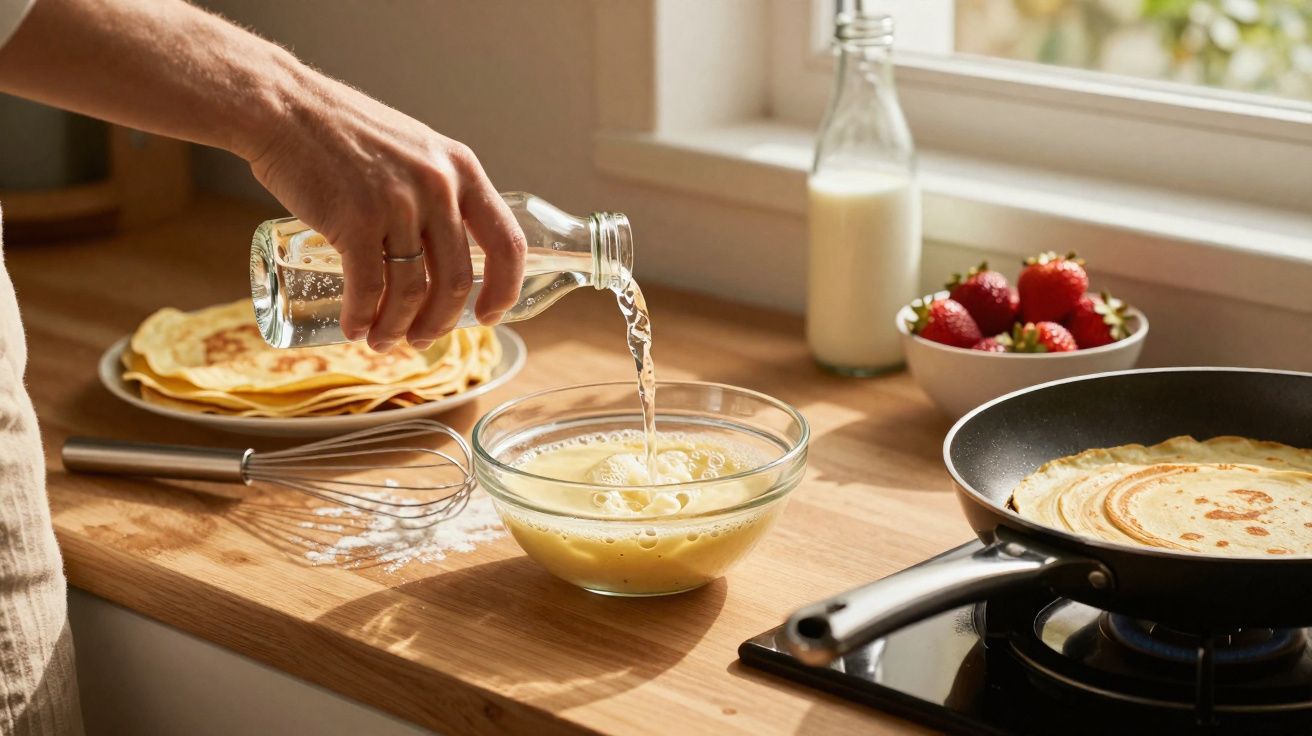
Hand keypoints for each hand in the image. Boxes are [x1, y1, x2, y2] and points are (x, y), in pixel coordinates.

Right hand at [248, 73, 525, 351]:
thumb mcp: (414, 150)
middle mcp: (439, 187)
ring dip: (398, 327)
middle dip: (440, 322)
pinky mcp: (355, 220)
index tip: (490, 315)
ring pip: (412, 290)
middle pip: (456, 279)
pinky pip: (369, 287)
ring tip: (382, 340)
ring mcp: (399, 204)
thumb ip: (436, 191)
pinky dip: (362, 317)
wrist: (281, 107)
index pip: (508, 242)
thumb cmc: (342, 132)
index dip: (505, 289)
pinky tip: (355, 329)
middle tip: (422, 339)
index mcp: (462, 170)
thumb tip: (446, 250)